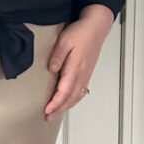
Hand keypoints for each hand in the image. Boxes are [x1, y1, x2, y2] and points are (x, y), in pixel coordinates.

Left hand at [44, 6, 113, 120]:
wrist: (96, 27)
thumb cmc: (81, 32)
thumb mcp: (64, 41)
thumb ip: (57, 57)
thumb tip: (52, 70)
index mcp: (75, 68)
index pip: (64, 91)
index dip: (56, 103)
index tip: (47, 110)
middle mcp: (82, 74)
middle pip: (70, 97)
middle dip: (59, 109)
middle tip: (48, 116)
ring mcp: (86, 74)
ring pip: (76, 96)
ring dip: (66, 106)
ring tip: (56, 112)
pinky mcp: (87, 72)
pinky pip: (81, 91)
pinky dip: (74, 99)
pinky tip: (69, 101)